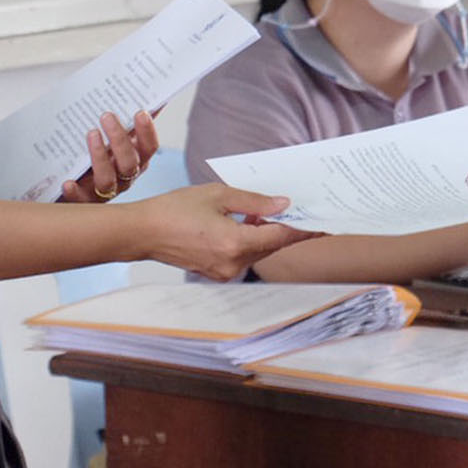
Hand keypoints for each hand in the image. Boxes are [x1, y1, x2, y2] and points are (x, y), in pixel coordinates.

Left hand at [59, 111, 159, 203]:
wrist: (72, 182)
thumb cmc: (97, 155)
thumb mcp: (112, 137)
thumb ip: (128, 120)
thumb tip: (146, 93)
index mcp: (136, 159)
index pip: (149, 147)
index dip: (147, 131)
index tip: (140, 112)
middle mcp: (124, 177)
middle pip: (130, 163)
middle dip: (120, 139)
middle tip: (105, 115)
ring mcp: (105, 192)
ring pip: (108, 180)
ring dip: (100, 157)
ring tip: (90, 134)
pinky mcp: (84, 202)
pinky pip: (81, 200)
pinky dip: (76, 191)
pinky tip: (68, 181)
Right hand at [131, 183, 319, 280]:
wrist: (142, 233)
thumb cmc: (175, 209)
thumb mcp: (217, 195)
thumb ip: (254, 201)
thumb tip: (283, 204)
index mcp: (235, 243)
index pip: (281, 238)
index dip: (305, 230)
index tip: (325, 224)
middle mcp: (233, 264)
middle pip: (272, 246)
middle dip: (287, 228)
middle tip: (303, 210)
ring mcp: (224, 272)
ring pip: (259, 252)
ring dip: (267, 233)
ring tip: (272, 211)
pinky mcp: (216, 273)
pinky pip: (244, 256)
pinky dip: (251, 240)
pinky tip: (250, 222)